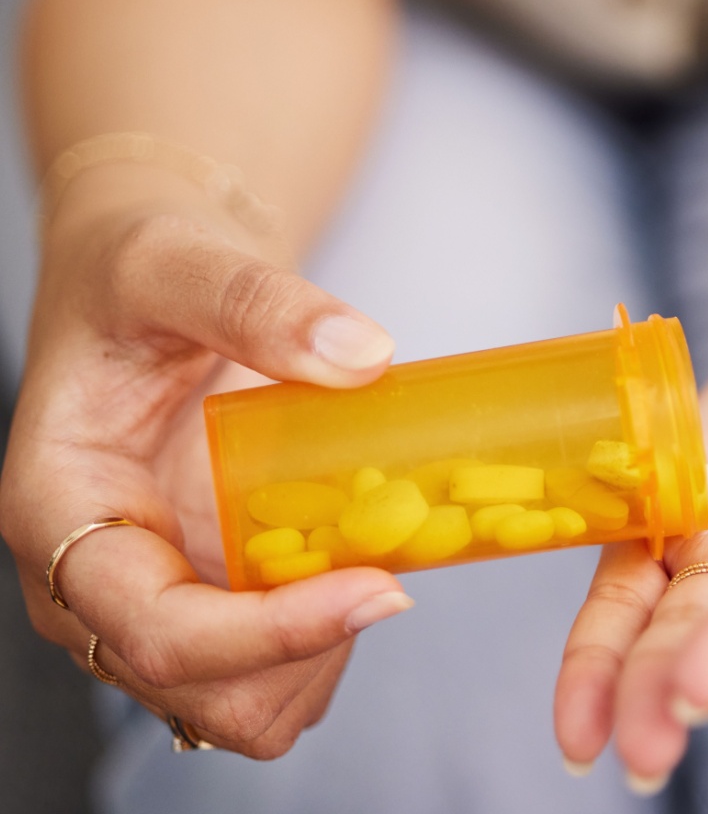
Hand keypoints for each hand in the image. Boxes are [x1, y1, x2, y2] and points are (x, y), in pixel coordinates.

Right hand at [0, 194, 409, 758]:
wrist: (143, 277)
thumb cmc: (132, 270)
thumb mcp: (181, 261)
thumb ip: (258, 305)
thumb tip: (362, 355)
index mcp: (64, 510)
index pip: (155, 631)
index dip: (270, 634)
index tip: (377, 588)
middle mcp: (100, 577)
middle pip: (207, 695)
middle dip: (309, 653)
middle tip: (389, 562)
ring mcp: (159, 589)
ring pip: (249, 700)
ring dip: (327, 649)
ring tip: (369, 545)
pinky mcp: (210, 582)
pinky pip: (277, 658)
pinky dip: (332, 629)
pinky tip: (356, 546)